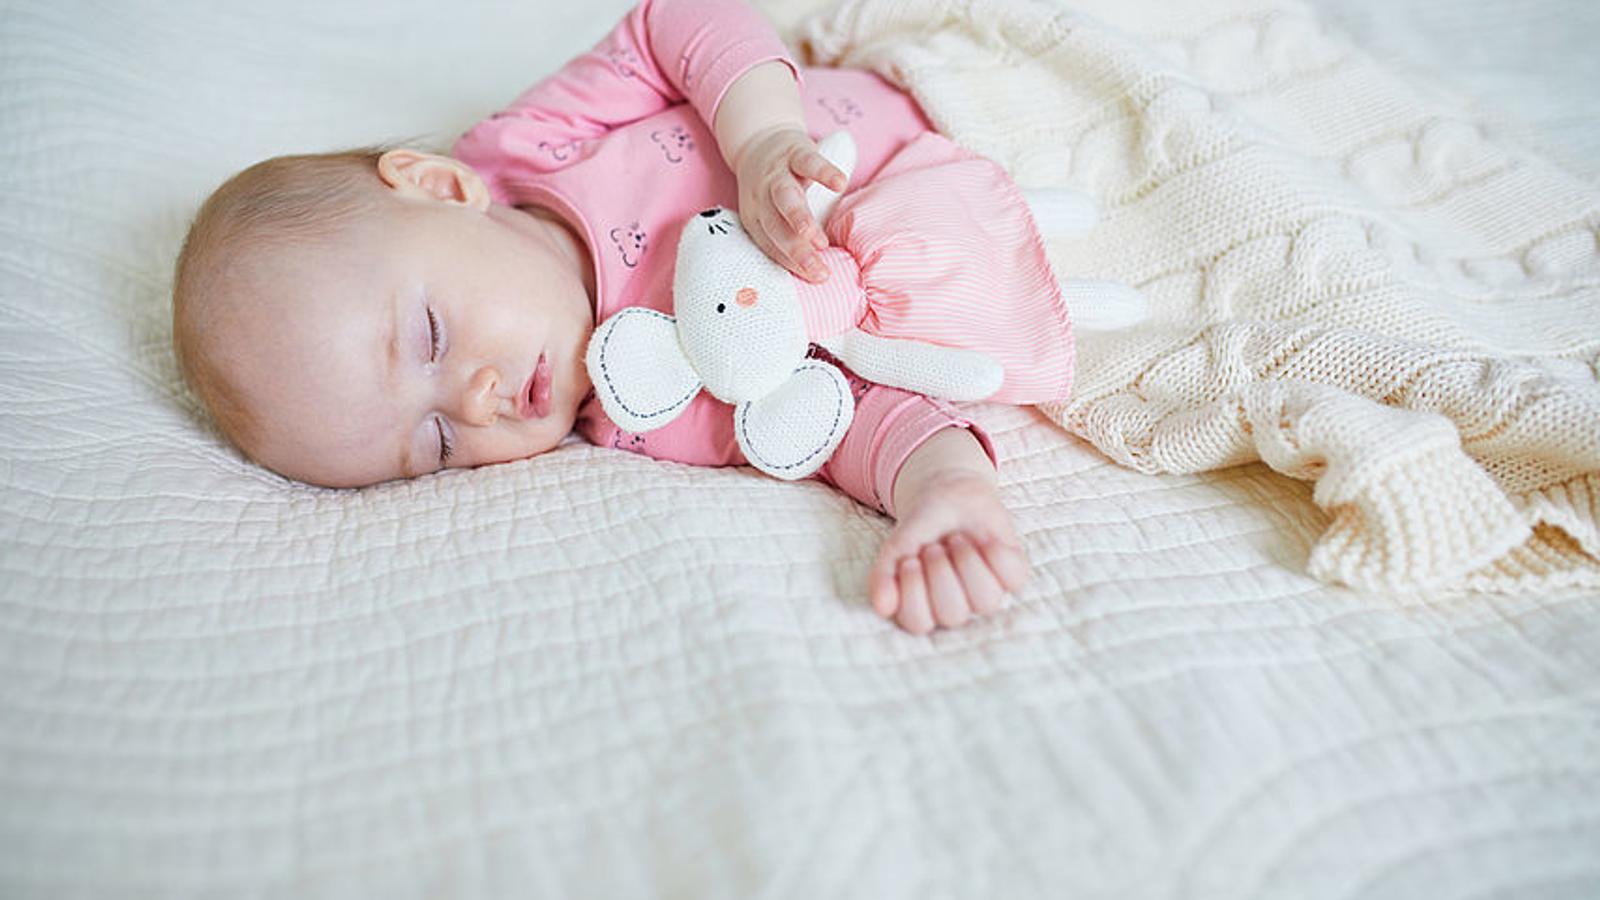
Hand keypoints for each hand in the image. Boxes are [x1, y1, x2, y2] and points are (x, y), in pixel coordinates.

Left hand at [731, 126, 847, 283]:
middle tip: (818, 268)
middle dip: (796, 249)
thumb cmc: (773, 189)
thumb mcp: (772, 212)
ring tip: (816, 238)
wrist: (759, 141)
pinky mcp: (794, 152)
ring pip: (784, 196)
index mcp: (755, 217)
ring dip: (798, 217)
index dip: (792, 262)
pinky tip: (839, 184)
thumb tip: (818, 270)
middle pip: (775, 226)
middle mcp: (761, 197)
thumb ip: (790, 236)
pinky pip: (808, 162)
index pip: (771, 244)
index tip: (817, 277)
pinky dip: (823, 172)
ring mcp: (776, 174)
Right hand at [868, 469, 1031, 634]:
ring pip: (986, 600)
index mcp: (924, 607)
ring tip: (957, 540)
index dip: (914, 591)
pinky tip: (985, 540)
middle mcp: (956, 608)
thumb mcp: (897, 546)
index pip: (918, 622)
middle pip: (952, 613)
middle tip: (935, 547)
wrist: (950, 493)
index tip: (910, 560)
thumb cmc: (922, 527)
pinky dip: (997, 554)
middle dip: (941, 572)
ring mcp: (986, 594)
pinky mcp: (1012, 577)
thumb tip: (881, 607)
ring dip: (967, 561)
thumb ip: (884, 575)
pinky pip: (1013, 579)